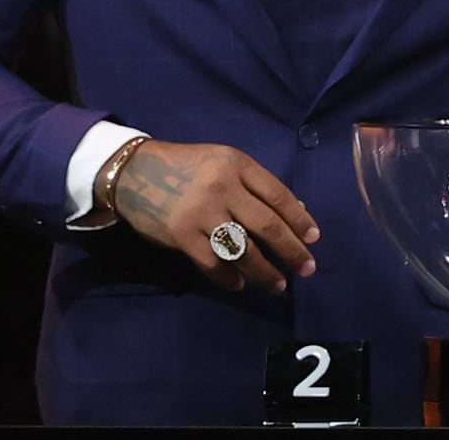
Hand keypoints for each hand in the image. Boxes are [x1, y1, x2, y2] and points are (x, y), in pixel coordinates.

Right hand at [110, 140, 320, 293]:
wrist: (134, 172)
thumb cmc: (188, 167)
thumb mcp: (226, 163)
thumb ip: (258, 186)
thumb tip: (297, 211)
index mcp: (238, 165)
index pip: (278, 196)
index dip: (299, 220)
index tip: (314, 239)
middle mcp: (223, 188)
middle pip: (267, 225)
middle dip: (291, 250)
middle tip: (307, 269)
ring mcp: (201, 213)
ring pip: (242, 249)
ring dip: (264, 271)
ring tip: (278, 284)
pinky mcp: (181, 235)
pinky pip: (211, 263)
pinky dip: (228, 278)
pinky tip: (239, 285)